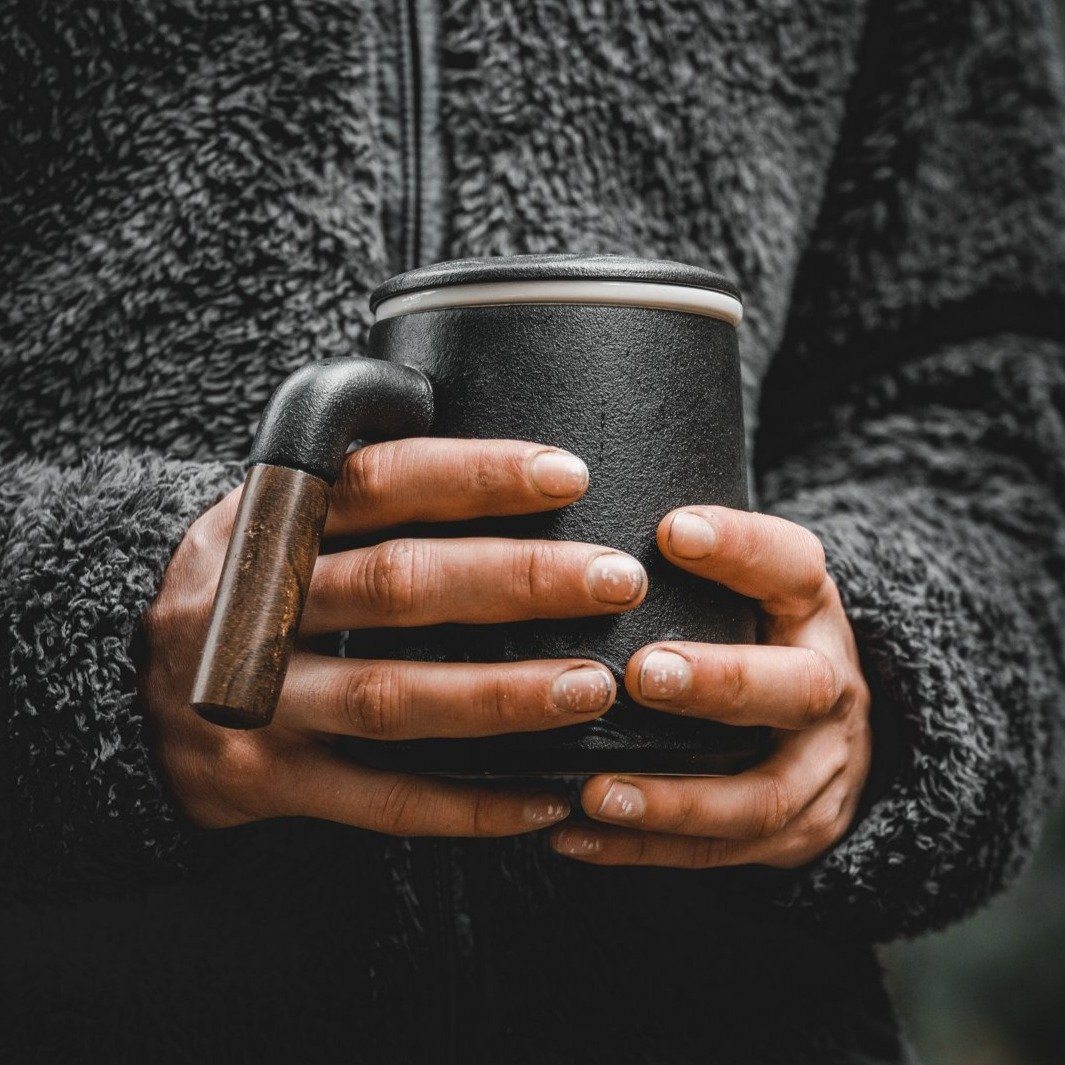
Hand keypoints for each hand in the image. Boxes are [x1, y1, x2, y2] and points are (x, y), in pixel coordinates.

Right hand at [141, 439, 646, 837]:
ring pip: (393, 698)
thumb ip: (359, 490)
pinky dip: (466, 805)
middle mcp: (260, 607)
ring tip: (592, 686)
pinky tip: (544, 801)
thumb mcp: (271, 517)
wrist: (120, 685)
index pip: (381, 482)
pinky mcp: (270, 782)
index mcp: (272, 525)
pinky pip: (380, 803)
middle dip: (518, 581)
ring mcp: (259, 702)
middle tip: (615, 579)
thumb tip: (495, 459)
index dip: (473, 475)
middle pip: (400, 587)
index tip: (566, 475)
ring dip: (501, 695)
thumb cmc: (242, 586)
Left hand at [550, 506, 871, 868]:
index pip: (793, 566)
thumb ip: (686, 575)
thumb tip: (569, 543)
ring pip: (760, 795)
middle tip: (642, 676)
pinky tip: (573, 837)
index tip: (671, 531)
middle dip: (720, 683)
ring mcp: (819, 769)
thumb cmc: (756, 640)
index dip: (741, 548)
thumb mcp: (749, 593)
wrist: (833, 730)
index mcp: (810, 611)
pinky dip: (643, 849)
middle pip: (796, 688)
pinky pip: (720, 852)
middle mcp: (829, 687)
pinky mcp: (796, 832)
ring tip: (595, 793)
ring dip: (673, 799)